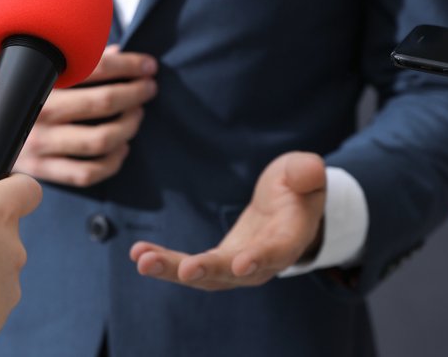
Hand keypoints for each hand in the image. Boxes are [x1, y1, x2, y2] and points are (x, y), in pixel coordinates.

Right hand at [0, 45, 158, 186]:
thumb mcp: (25, 58)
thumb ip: (69, 56)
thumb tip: (114, 54)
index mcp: (37, 80)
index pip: (95, 68)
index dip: (129, 66)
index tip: (147, 65)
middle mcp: (39, 114)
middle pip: (103, 105)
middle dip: (135, 94)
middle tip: (147, 87)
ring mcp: (40, 146)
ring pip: (100, 142)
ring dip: (128, 127)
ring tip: (137, 114)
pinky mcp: (39, 170)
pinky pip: (86, 174)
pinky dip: (111, 163)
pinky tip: (121, 148)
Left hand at [130, 152, 325, 289]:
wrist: (288, 207)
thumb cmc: (298, 185)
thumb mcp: (304, 172)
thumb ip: (306, 172)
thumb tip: (310, 170)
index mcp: (289, 238)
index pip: (276, 253)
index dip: (260, 259)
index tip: (239, 264)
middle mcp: (262, 262)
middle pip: (233, 273)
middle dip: (207, 271)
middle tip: (184, 270)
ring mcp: (237, 266)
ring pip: (204, 276)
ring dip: (173, 270)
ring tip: (142, 260)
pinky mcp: (217, 262)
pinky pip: (189, 267)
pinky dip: (165, 260)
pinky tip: (137, 253)